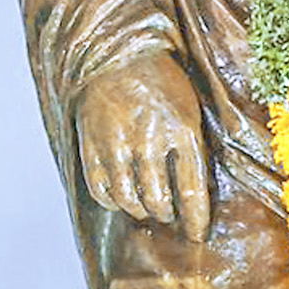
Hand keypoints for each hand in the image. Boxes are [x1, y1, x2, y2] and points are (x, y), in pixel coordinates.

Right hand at [77, 52, 209, 238]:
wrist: (118, 53)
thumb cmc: (162, 84)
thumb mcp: (191, 110)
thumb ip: (194, 150)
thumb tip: (198, 197)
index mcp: (183, 131)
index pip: (193, 192)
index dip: (196, 221)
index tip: (197, 235)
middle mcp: (149, 140)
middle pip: (159, 203)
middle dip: (167, 215)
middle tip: (169, 213)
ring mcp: (116, 144)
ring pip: (130, 202)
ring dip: (141, 210)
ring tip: (147, 205)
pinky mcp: (91, 145)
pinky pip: (102, 191)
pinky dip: (113, 201)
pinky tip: (122, 195)